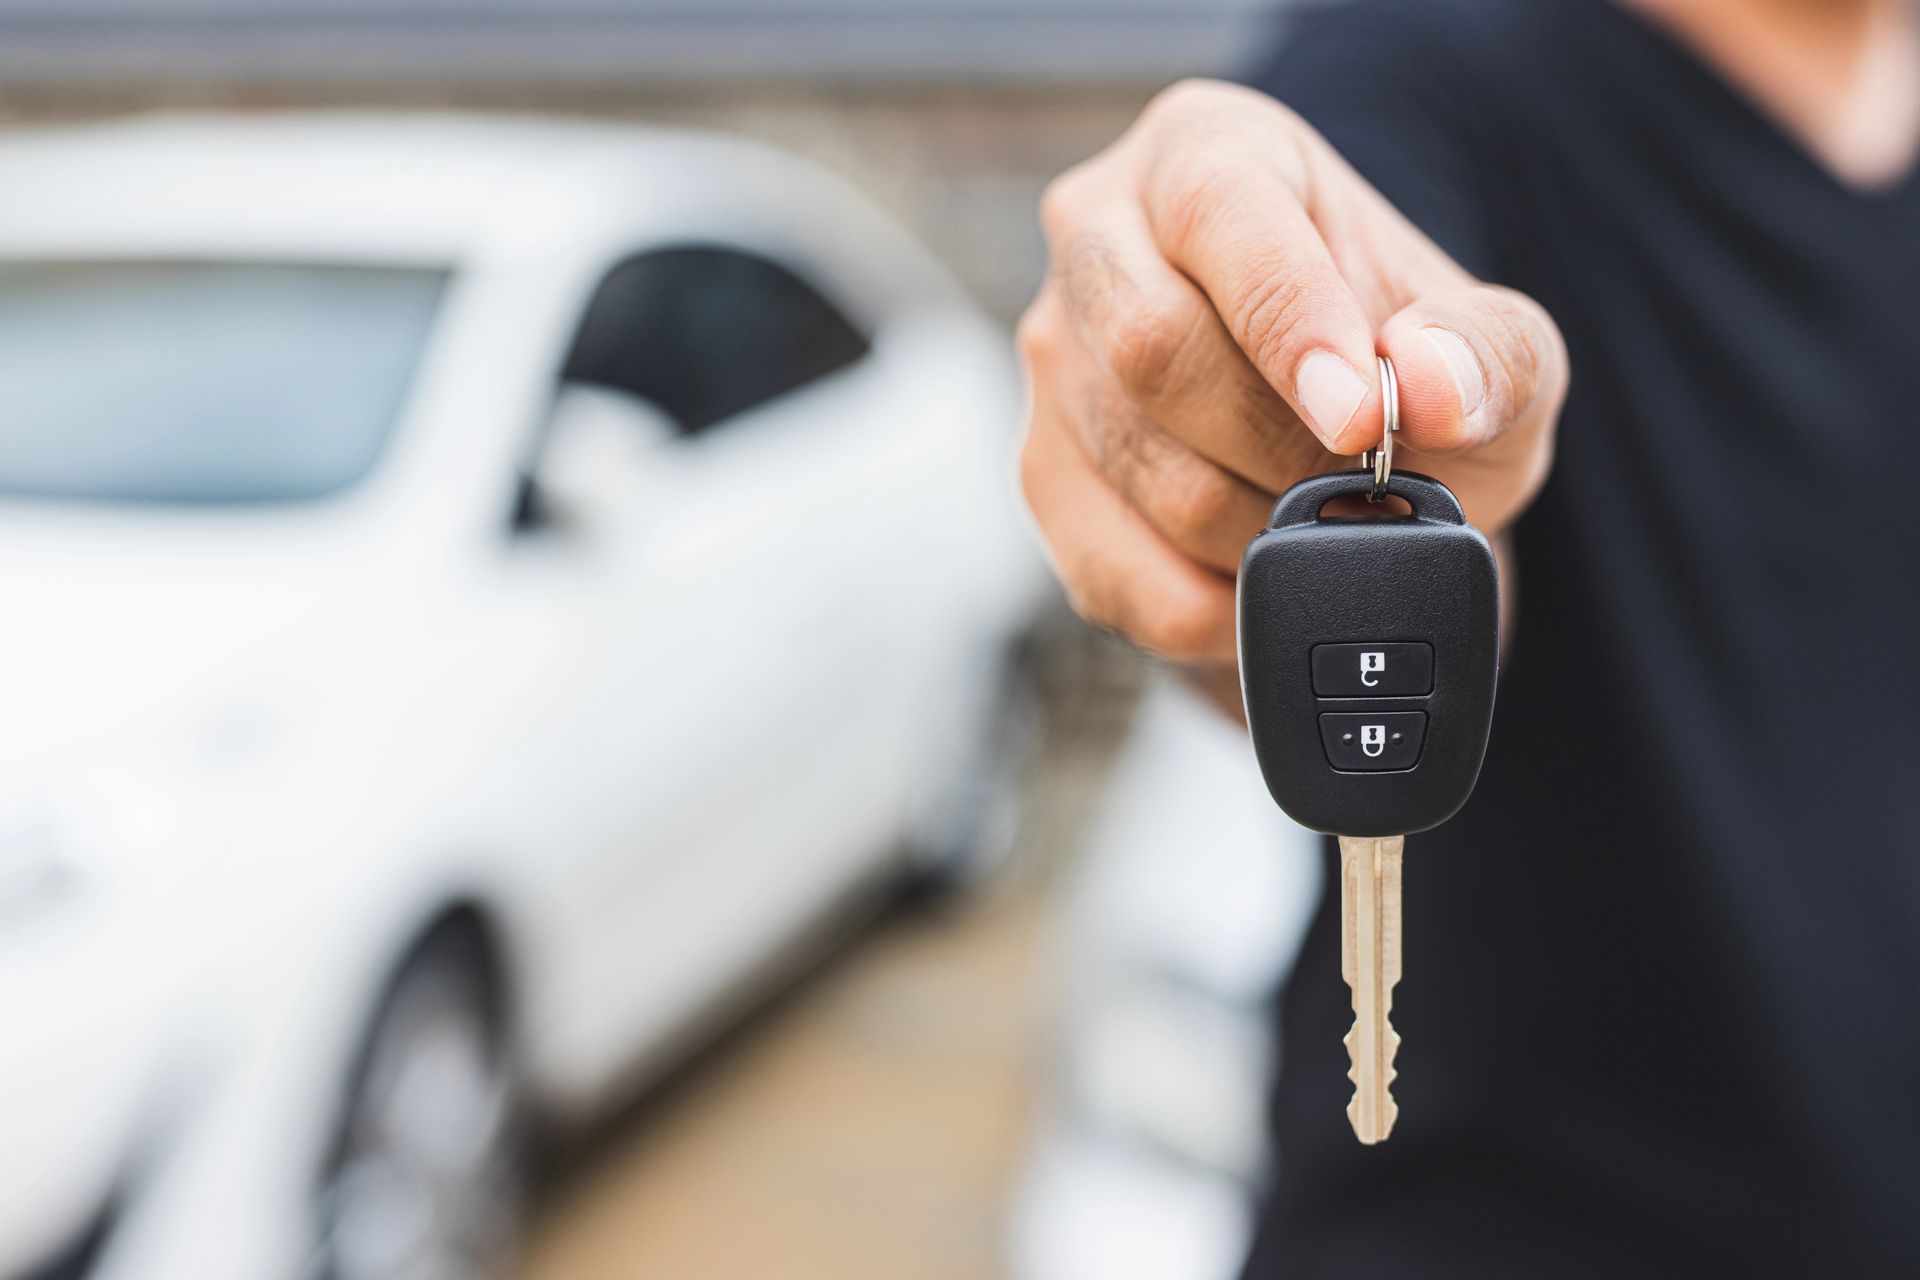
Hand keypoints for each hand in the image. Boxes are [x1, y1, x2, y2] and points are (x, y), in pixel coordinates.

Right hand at [1019, 79, 1566, 670]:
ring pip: (1142, 472)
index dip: (1289, 322)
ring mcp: (1054, 361)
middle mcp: (1099, 237)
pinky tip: (1265, 578)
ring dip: (1259, 530)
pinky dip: (1211, 604)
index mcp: (1206, 151)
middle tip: (1365, 486)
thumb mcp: (1493, 343)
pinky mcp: (1042, 474)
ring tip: (1324, 522)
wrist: (1345, 436)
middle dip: (1280, 446)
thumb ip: (1489, 351)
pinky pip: (1112, 570)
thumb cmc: (1401, 360)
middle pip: (1152, 348)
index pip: (1219, 214)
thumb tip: (1430, 385)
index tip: (1360, 420)